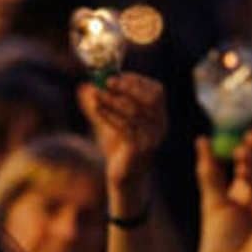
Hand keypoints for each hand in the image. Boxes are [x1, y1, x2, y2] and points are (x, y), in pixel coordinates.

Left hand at [77, 74, 167, 191]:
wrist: (126, 177)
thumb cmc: (121, 146)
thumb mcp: (118, 121)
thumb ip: (110, 103)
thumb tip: (90, 83)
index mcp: (160, 117)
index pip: (157, 91)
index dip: (137, 81)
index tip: (117, 74)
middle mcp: (161, 126)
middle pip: (150, 99)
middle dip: (128, 87)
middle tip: (107, 81)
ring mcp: (151, 139)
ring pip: (135, 112)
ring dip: (113, 100)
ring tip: (96, 93)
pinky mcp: (138, 150)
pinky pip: (124, 128)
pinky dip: (109, 115)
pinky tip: (96, 108)